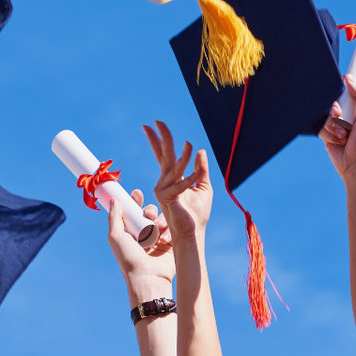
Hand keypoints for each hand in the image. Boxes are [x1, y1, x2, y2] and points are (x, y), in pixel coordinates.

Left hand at [108, 192, 174, 299]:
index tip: (136, 193)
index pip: (132, 212)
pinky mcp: (169, 243)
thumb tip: (114, 200)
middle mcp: (143, 234)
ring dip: (159, 219)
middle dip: (149, 209)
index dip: (134, 201)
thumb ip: (114, 217)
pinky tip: (164, 237)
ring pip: (161, 218)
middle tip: (148, 213)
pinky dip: (168, 229)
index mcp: (129, 232)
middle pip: (148, 212)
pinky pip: (171, 228)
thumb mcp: (116, 236)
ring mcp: (157, 239)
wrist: (148, 278)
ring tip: (158, 226)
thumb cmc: (129, 259)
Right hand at [144, 121, 212, 239]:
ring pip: (173, 166)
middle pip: (162, 155)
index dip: (158, 140)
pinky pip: (181, 183)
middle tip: (155, 122)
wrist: (193, 233)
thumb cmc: (197, 213)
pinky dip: (191, 177)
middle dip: (160, 138)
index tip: (152, 125)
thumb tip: (200, 151)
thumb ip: (201, 169)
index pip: (163, 155)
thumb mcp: (203, 186)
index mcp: (171, 178)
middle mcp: (164, 181)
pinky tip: (198, 172)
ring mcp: (163, 189)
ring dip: (183, 155)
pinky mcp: (167, 198)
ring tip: (189, 144)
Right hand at [320, 75, 355, 179]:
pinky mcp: (326, 133)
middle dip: (334, 109)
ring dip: (333, 125)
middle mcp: (345, 113)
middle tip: (339, 115)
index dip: (341, 89)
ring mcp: (334, 123)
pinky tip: (338, 141)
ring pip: (324, 114)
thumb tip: (349, 78)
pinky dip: (328, 134)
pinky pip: (319, 126)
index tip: (340, 91)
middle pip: (331, 100)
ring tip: (343, 135)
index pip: (345, 90)